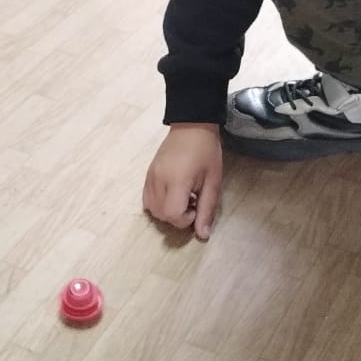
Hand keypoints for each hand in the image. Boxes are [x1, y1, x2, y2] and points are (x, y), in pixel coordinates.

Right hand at [142, 123, 222, 238]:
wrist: (192, 125)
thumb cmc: (206, 152)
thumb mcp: (213, 181)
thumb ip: (207, 209)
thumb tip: (202, 235)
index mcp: (176, 181)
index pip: (172, 214)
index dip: (186, 220)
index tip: (197, 207)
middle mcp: (158, 180)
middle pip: (161, 215)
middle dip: (177, 217)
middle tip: (192, 202)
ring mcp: (150, 176)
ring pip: (152, 209)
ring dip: (167, 211)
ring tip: (182, 198)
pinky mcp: (147, 173)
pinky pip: (147, 198)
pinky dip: (158, 204)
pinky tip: (172, 194)